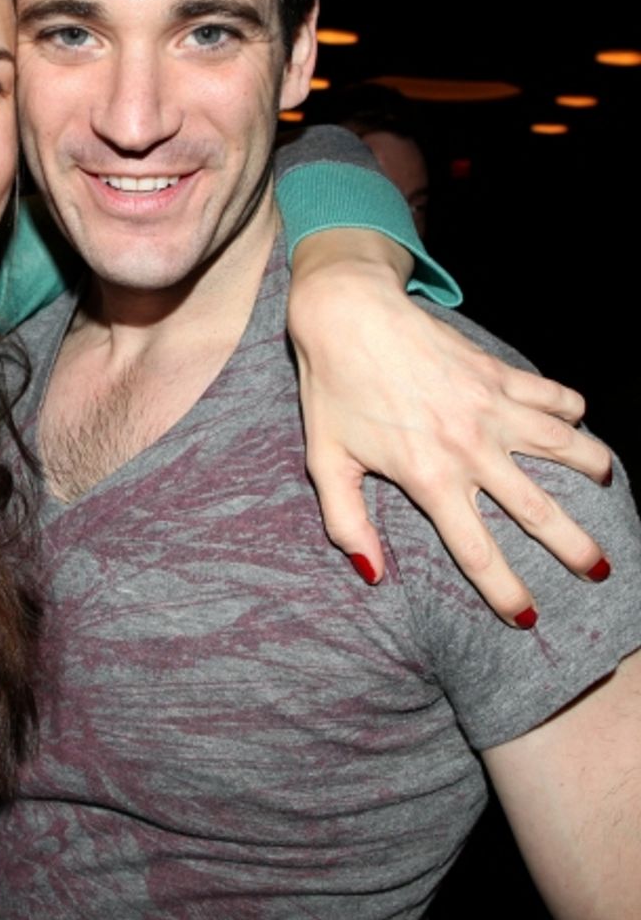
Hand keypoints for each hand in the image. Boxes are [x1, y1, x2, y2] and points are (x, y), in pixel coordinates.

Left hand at [287, 231, 611, 624]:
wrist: (347, 313)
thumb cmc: (332, 387)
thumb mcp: (325, 460)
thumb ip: (346, 521)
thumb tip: (371, 573)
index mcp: (428, 476)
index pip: (477, 552)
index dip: (506, 592)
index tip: (528, 617)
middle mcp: (469, 447)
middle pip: (537, 511)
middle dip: (574, 546)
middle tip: (599, 570)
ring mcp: (490, 406)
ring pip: (563, 447)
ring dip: (591, 470)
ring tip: (606, 488)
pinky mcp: (497, 372)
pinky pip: (553, 395)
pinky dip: (572, 411)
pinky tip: (575, 422)